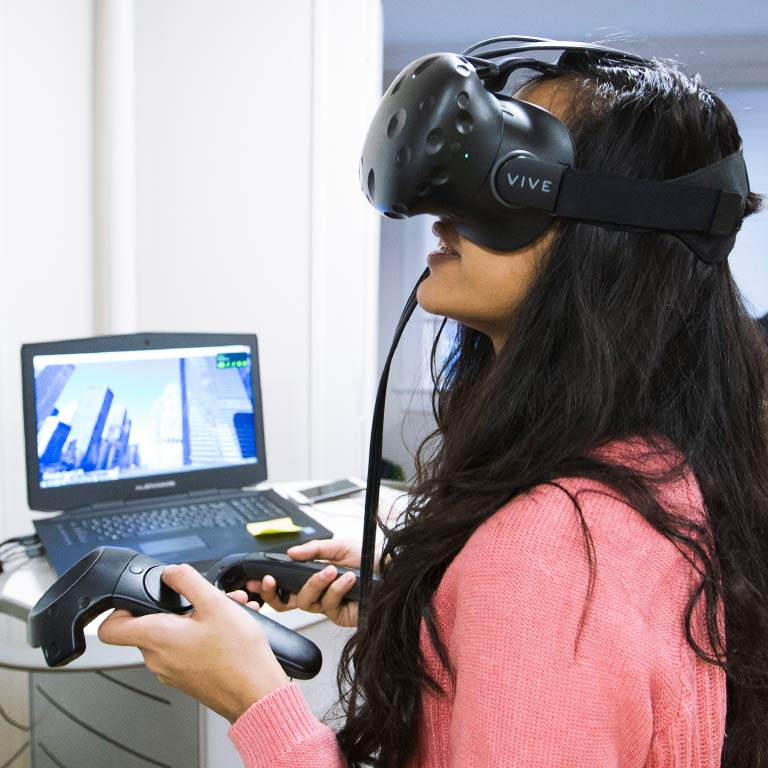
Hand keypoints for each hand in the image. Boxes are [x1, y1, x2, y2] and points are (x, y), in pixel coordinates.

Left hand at [98, 564, 288, 723]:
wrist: (256, 693)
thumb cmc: (237, 655)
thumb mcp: (214, 603)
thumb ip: (187, 580)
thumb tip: (170, 571)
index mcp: (156, 638)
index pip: (109, 629)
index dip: (118, 607)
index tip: (137, 595)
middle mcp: (157, 659)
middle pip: (150, 625)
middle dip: (179, 605)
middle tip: (205, 599)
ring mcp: (171, 671)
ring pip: (174, 635)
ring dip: (197, 617)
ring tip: (228, 610)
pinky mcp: (187, 678)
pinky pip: (186, 649)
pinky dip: (203, 634)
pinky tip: (229, 628)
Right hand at [246, 538, 370, 627]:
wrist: (392, 571)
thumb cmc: (367, 559)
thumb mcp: (339, 547)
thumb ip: (314, 550)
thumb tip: (291, 552)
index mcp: (311, 578)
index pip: (282, 586)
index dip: (266, 586)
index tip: (253, 579)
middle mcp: (316, 595)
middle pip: (284, 603)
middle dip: (273, 593)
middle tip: (270, 579)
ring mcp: (326, 606)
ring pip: (305, 602)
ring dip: (315, 583)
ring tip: (330, 570)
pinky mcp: (339, 615)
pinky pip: (329, 604)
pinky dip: (337, 588)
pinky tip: (348, 579)